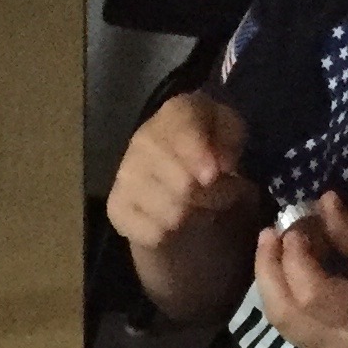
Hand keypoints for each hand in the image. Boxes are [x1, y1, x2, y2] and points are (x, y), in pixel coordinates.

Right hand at [106, 91, 254, 254]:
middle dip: (210, 195)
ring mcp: (125, 176)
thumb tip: (221, 165)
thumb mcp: (231, 132)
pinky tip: (174, 221)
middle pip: (182, 183)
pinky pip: (153, 234)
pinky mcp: (116, 209)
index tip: (212, 176)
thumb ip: (229, 139)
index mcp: (174, 114)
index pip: (181, 135)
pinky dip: (171, 234)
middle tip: (220, 193)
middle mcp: (143, 140)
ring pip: (171, 213)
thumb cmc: (210, 148)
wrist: (175, 174)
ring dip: (193, 216)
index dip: (198, 157)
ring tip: (198, 206)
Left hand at [254, 192, 347, 347]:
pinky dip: (284, 301)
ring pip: (282, 324)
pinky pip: (293, 331)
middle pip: (283, 312)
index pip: (309, 291)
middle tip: (268, 233)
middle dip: (268, 270)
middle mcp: (337, 347)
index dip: (294, 256)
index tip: (293, 224)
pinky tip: (286, 276)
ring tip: (271, 249)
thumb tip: (323, 203)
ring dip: (271, 286)